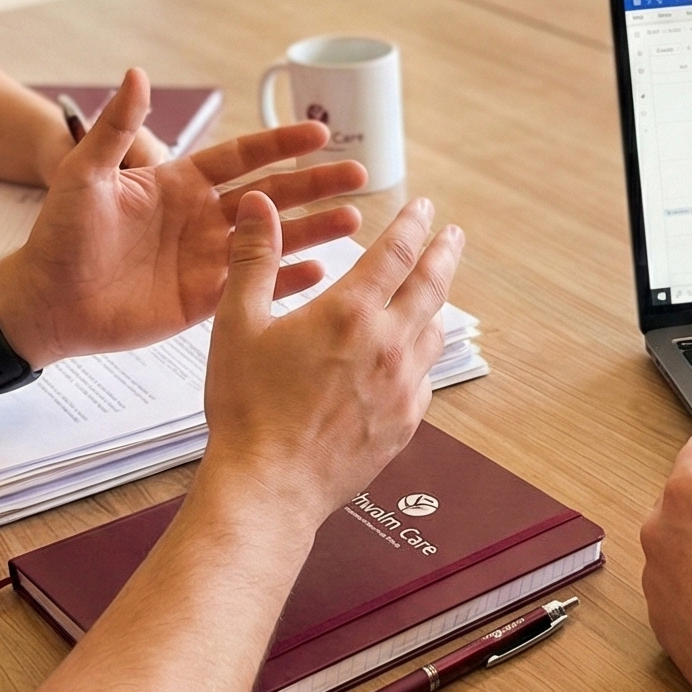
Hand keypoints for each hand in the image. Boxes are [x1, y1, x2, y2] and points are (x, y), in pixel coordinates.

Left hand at [0, 69, 366, 367]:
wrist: (44, 300)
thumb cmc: (59, 234)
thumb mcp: (85, 174)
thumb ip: (117, 128)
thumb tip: (136, 72)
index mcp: (179, 182)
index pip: (243, 157)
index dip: (281, 145)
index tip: (320, 133)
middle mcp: (202, 217)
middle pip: (272, 196)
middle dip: (316, 185)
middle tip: (360, 174)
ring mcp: (207, 259)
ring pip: (273, 241)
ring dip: (313, 230)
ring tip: (354, 220)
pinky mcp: (205, 301)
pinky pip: (256, 288)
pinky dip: (288, 281)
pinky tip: (323, 273)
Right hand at [199, 191, 462, 534]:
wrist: (269, 485)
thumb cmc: (248, 409)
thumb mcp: (238, 323)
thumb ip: (254, 258)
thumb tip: (260, 206)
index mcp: (351, 313)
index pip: (397, 252)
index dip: (413, 224)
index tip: (423, 208)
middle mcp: (389, 345)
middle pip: (432, 286)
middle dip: (445, 253)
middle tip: (453, 236)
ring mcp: (403, 387)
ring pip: (434, 332)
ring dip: (436, 305)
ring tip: (433, 293)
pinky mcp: (404, 423)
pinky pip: (425, 378)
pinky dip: (422, 356)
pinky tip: (411, 357)